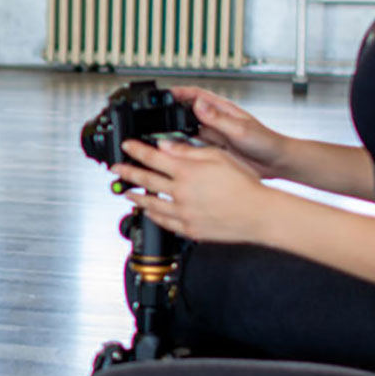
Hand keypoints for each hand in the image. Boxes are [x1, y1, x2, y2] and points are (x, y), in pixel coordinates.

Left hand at [112, 138, 269, 243]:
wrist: (258, 214)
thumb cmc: (244, 185)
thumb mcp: (218, 157)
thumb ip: (188, 152)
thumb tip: (166, 146)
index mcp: (187, 172)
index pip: (154, 157)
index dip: (137, 150)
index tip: (126, 146)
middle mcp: (180, 193)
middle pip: (146, 181)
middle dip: (128, 173)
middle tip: (116, 170)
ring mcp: (183, 213)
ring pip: (151, 205)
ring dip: (136, 198)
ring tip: (126, 194)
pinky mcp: (190, 229)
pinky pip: (165, 223)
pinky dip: (154, 216)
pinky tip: (150, 214)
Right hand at [168, 86, 286, 179]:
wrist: (277, 163)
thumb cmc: (266, 142)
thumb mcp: (240, 129)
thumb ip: (218, 118)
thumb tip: (199, 104)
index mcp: (223, 110)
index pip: (196, 95)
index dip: (179, 92)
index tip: (164, 94)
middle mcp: (216, 122)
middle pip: (188, 114)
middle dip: (171, 115)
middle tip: (156, 120)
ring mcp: (215, 137)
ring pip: (188, 133)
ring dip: (175, 136)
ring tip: (161, 140)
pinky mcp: (214, 151)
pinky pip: (194, 150)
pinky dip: (183, 151)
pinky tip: (175, 155)